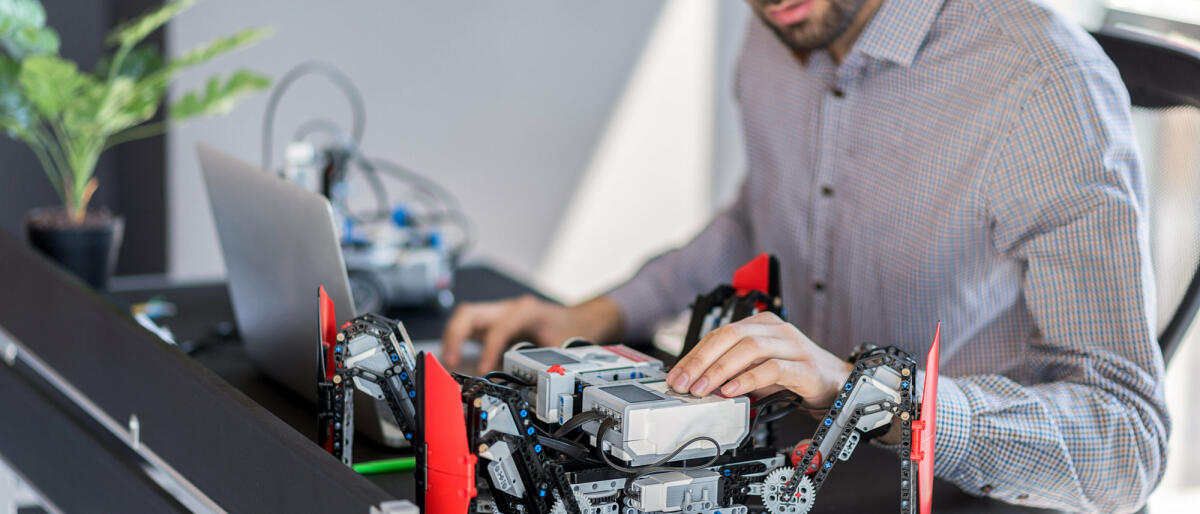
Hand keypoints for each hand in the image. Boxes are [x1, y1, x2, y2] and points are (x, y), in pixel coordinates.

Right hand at [440, 295, 623, 373]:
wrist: (579, 320)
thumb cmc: (569, 330)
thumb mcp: (561, 347)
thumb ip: (540, 362)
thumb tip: (521, 384)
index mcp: (525, 311)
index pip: (497, 327)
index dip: (488, 349)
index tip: (483, 369)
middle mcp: (508, 308)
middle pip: (469, 313)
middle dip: (455, 336)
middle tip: (450, 361)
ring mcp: (499, 313)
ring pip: (465, 318)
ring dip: (452, 338)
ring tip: (448, 362)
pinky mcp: (494, 323)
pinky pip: (470, 328)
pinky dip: (459, 341)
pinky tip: (456, 358)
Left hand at [665, 312, 852, 407]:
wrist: (838, 382)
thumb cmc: (795, 373)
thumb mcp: (757, 368)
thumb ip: (732, 370)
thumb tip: (697, 382)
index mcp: (761, 324)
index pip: (719, 334)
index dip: (694, 355)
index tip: (676, 376)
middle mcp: (775, 330)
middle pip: (730, 335)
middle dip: (701, 360)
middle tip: (684, 383)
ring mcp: (792, 346)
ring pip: (749, 348)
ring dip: (720, 370)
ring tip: (703, 389)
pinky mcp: (805, 366)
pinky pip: (773, 368)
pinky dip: (749, 379)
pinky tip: (733, 390)